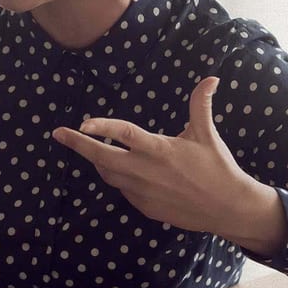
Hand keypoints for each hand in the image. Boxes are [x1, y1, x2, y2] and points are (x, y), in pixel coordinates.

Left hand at [52, 76, 286, 253]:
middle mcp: (146, 172)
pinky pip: (123, 189)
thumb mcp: (207, 134)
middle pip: (102, 158)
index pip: (124, 134)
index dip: (101, 126)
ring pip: (109, 174)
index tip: (82, 122)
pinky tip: (122, 168)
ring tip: (89, 146)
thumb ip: (200, 105)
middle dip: (78, 145)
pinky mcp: (145, 208)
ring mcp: (143, 192)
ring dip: (98, 160)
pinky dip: (118, 177)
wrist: (228, 208)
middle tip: (59, 134)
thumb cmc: (217, 167)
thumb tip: (211, 78)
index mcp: (160, 150)